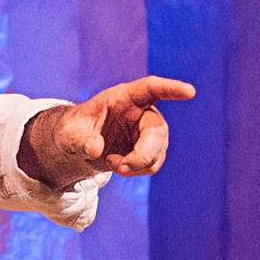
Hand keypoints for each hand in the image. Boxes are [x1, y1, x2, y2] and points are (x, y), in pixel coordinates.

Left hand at [19, 76, 196, 187]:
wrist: (78, 145)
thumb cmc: (74, 130)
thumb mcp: (69, 133)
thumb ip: (81, 139)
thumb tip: (96, 149)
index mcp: (124, 97)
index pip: (151, 89)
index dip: (171, 89)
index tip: (190, 92)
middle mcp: (141, 111)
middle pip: (157, 130)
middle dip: (144, 153)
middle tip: (122, 168)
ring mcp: (147, 131)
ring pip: (158, 151)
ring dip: (137, 165)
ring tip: (113, 164)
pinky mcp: (149, 148)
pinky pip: (153, 163)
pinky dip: (136, 170)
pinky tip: (119, 166)